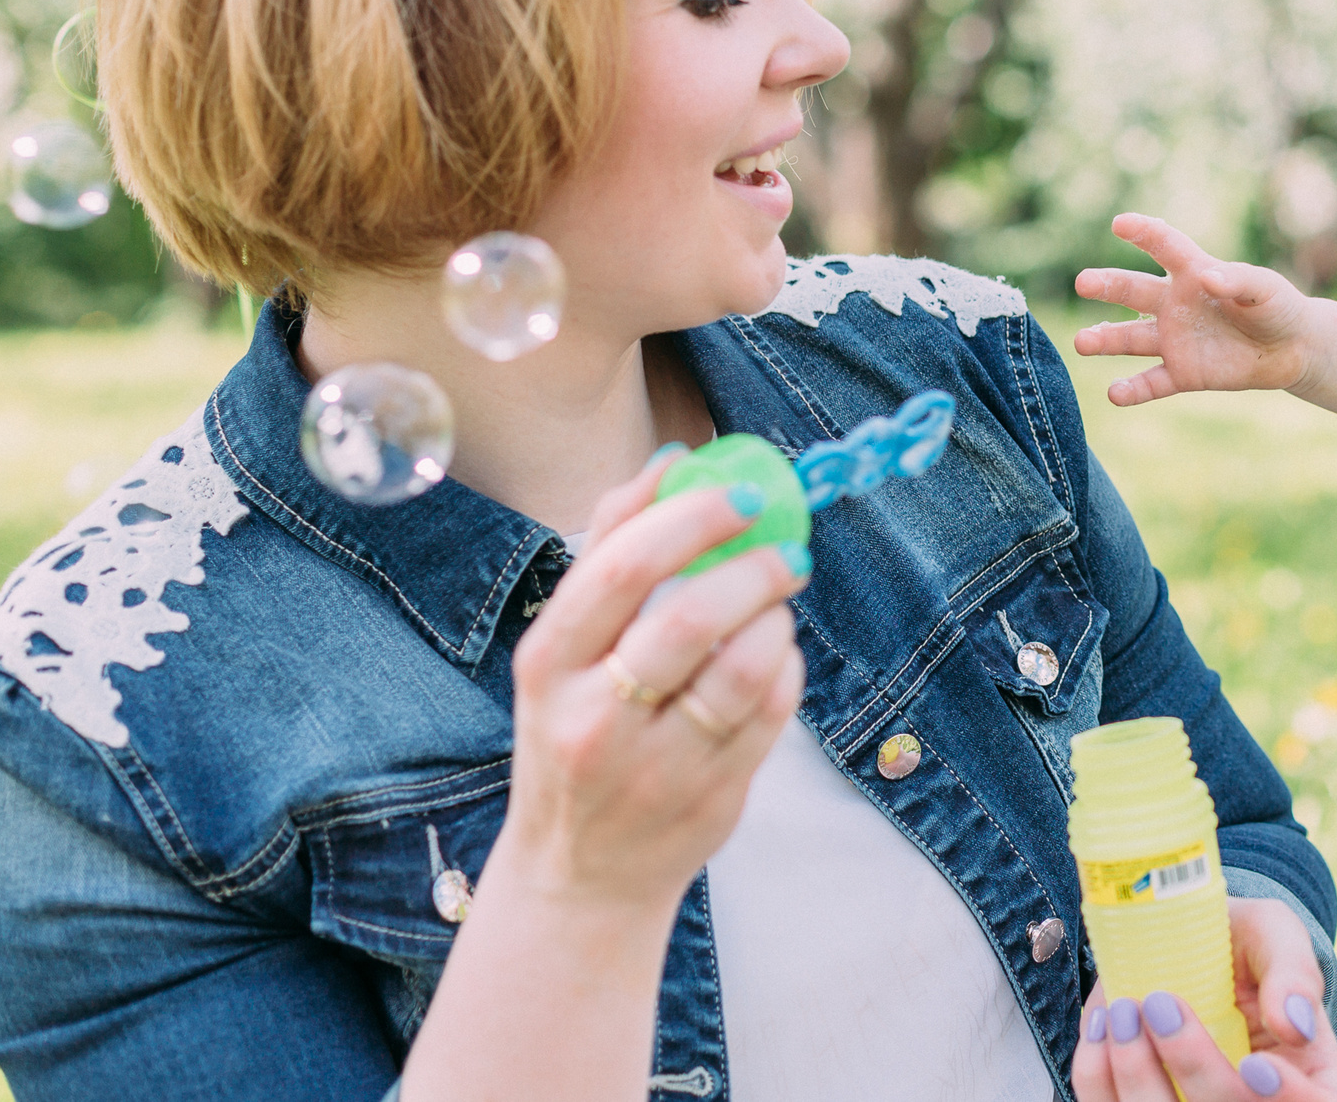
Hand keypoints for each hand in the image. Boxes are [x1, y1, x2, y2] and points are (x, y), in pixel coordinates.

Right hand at [495, 451, 808, 913]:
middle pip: (689, 619)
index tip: (744, 491)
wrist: (578, 875)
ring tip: (777, 605)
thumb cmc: (576, 731)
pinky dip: (787, 668)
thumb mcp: (563, 652)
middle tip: (786, 549)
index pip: (620, 568)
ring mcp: (656, 765)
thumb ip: (611, 552)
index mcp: (549, 664)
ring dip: (777, 620)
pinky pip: (773, 711)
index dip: (692, 518)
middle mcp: (594, 718)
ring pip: (745, 668)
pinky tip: (774, 657)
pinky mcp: (713, 796)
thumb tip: (675, 462)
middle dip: (753, 569)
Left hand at [1073, 898, 1336, 1100]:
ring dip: (1136, 1077)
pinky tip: (1100, 1026)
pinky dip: (1097, 1077)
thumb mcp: (1277, 938)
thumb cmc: (1245, 944)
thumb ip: (1292, 972)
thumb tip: (1292, 1022)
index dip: (1288, 1101)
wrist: (1191, 941)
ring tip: (1122, 1012)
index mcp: (1309, 1079)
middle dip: (1194, 1070)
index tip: (1256, 1062)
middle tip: (1162, 1003)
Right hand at [1074, 215, 1317, 406]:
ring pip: (1131, 339)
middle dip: (1107, 285)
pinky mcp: (1182, 373)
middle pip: (1134, 291)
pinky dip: (1133, 389)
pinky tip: (1114, 394)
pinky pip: (1152, 382)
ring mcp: (1174, 339)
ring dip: (1106, 339)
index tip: (1121, 224)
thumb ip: (1239, 280)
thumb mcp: (1266, 289)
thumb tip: (1207, 277)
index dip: (1144, 233)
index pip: (1165, 246)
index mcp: (1193, 272)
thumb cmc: (1276, 307)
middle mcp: (1174, 303)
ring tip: (1081, 343)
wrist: (1290, 349)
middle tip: (1083, 282)